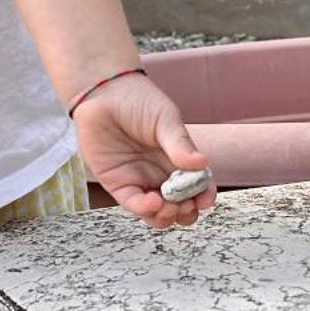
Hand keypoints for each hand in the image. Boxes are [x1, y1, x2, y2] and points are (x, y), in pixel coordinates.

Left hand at [72, 72, 216, 228]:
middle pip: (180, 206)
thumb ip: (179, 143)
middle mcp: (161, 174)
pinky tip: (152, 202)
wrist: (103, 94)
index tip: (205, 200)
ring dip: (166, 216)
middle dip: (186, 212)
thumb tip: (201, 163)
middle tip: (186, 204)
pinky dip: (144, 208)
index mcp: (179, 160)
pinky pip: (133, 203)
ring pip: (157, 212)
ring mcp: (140, 181)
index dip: (204, 196)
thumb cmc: (138, 102)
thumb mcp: (165, 119)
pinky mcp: (118, 184)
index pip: (197, 186)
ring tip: (168, 206)